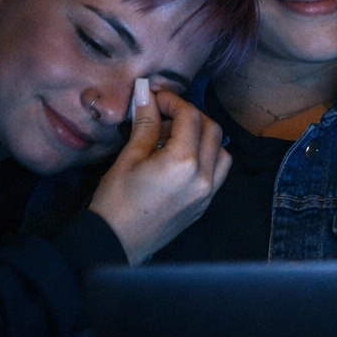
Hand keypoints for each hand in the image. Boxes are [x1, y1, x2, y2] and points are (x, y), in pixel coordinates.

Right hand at [89, 87, 231, 263]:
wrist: (115, 242)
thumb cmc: (116, 201)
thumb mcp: (128, 157)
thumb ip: (145, 123)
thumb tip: (147, 94)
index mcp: (182, 162)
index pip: (189, 116)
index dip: (172, 101)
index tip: (155, 99)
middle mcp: (203, 177)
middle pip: (211, 129)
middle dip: (190, 115)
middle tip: (164, 115)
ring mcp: (207, 193)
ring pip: (221, 150)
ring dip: (203, 136)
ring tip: (174, 138)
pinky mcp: (204, 204)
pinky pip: (217, 172)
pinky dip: (206, 157)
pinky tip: (182, 158)